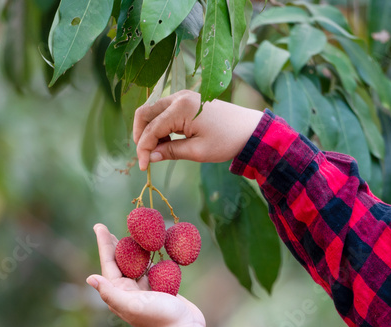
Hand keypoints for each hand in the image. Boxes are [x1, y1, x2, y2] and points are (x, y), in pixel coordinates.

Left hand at [86, 223, 205, 326]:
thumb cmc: (158, 317)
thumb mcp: (131, 304)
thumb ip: (111, 293)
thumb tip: (90, 278)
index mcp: (120, 293)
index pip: (108, 263)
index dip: (104, 244)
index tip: (99, 225)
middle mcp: (129, 292)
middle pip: (119, 263)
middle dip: (113, 245)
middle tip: (107, 228)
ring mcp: (144, 291)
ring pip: (135, 265)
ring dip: (131, 250)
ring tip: (128, 235)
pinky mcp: (160, 290)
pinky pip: (151, 270)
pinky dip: (149, 258)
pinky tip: (151, 249)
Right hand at [133, 90, 262, 170]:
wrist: (249, 129)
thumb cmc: (227, 140)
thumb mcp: (198, 151)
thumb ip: (170, 152)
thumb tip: (150, 157)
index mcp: (181, 108)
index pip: (151, 129)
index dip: (143, 149)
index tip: (143, 167)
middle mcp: (178, 97)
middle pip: (145, 113)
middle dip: (141, 136)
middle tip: (145, 156)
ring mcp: (182, 96)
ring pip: (153, 111)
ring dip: (150, 130)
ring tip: (158, 151)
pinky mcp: (186, 100)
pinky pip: (164, 111)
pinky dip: (160, 125)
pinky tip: (167, 141)